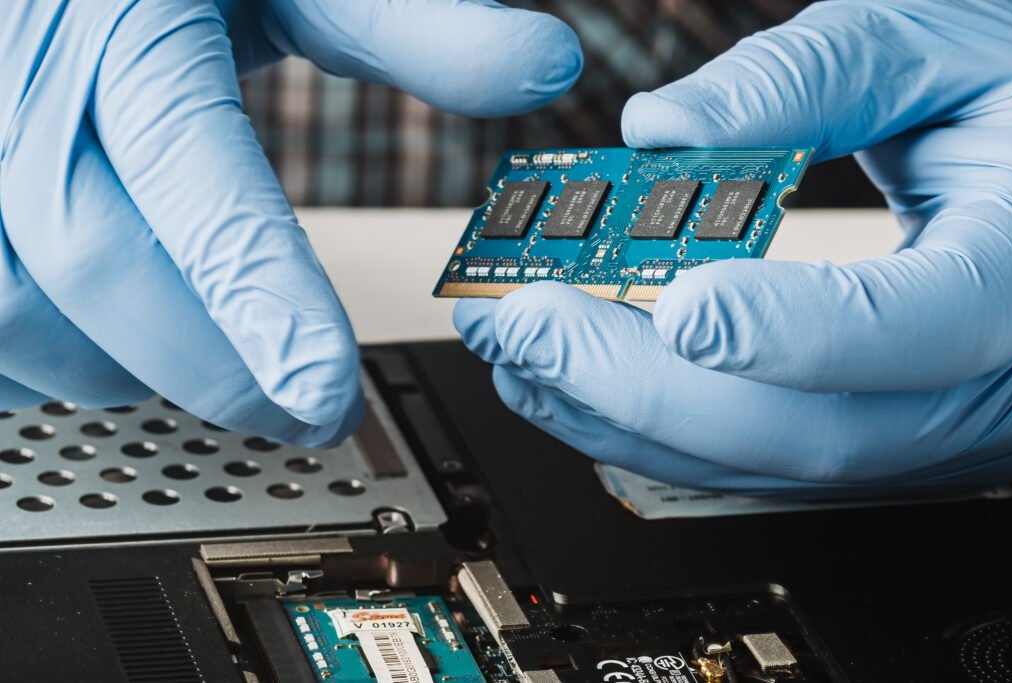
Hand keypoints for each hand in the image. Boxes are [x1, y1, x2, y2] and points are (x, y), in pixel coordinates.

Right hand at [1, 0, 580, 445]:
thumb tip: (540, 64)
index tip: (325, 392)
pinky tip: (121, 354)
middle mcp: (32, 95)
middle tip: (310, 410)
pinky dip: (55, 359)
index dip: (261, 298)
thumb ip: (415, 24)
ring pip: (26, 313)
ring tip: (224, 375)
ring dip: (136, 371)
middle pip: (103, 271)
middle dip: (216, 366)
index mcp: (131, 31)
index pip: (195, 179)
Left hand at [454, 0, 1011, 494]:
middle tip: (528, 325)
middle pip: (813, 431)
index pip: (923, 327)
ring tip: (522, 349)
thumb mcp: (935, 44)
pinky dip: (654, 424)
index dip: (792, 331)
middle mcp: (984, 376)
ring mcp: (926, 422)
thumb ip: (803, 79)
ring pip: (766, 460)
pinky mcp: (873, 431)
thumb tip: (663, 132)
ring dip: (623, 415)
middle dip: (646, 386)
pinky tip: (577, 380)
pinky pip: (754, 452)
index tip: (677, 303)